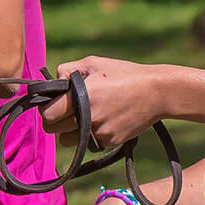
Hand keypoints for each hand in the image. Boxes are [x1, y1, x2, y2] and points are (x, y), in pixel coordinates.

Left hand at [39, 56, 163, 149]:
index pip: (47, 114)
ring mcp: (98, 133)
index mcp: (80, 96)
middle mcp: (87, 118)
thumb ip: (67, 70)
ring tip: (83, 115)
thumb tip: (53, 82)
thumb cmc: (124, 74)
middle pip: (53, 129)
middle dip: (55, 120)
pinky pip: (87, 142)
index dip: (47, 107)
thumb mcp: (94, 63)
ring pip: (67, 140)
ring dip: (69, 130)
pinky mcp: (109, 142)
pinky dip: (89, 133)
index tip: (54, 102)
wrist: (157, 93)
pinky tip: (102, 118)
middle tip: (65, 109)